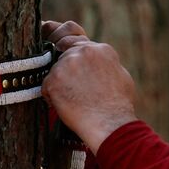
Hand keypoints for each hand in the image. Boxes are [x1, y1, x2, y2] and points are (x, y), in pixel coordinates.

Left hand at [40, 19, 139, 149]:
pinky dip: (52, 97)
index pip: (79, 44)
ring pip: (56, 70)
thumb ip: (107, 64)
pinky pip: (46, 85)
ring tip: (74, 100)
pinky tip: (66, 105)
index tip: (75, 68)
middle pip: (65, 55)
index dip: (74, 58)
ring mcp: (67, 64)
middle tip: (75, 89)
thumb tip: (101, 64)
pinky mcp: (54, 79)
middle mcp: (83, 51)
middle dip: (67, 70)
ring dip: (60, 84)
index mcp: (101, 49)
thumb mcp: (122, 76)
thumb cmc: (119, 105)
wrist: (109, 123)